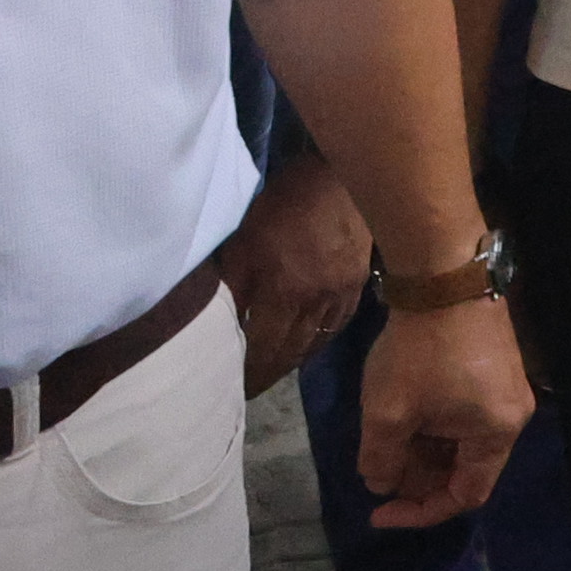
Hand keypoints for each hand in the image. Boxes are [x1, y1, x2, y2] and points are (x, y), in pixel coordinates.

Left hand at [222, 162, 371, 392]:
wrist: (338, 180)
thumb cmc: (281, 206)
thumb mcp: (243, 242)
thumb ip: (231, 286)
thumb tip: (215, 325)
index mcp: (284, 294)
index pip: (263, 351)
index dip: (248, 375)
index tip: (232, 389)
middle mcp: (316, 304)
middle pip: (290, 355)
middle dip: (267, 376)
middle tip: (248, 389)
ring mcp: (340, 298)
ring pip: (314, 344)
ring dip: (290, 362)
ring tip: (271, 371)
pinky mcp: (356, 287)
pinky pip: (335, 327)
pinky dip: (316, 342)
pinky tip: (305, 344)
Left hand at [349, 298, 533, 529]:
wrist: (445, 277)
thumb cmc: (420, 352)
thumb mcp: (388, 413)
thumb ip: (380, 460)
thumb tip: (381, 484)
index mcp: (496, 435)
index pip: (464, 496)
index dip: (419, 511)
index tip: (378, 511)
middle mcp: (513, 418)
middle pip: (465, 469)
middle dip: (419, 477)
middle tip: (378, 469)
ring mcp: (507, 391)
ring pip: (463, 442)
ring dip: (424, 450)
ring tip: (385, 440)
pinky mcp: (497, 369)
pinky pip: (466, 416)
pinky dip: (435, 426)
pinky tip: (406, 413)